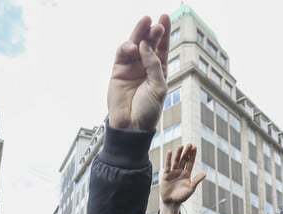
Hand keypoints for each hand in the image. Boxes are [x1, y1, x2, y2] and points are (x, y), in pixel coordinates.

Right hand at [107, 15, 169, 129]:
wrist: (131, 126)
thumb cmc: (148, 111)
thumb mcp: (158, 87)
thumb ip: (154, 65)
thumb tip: (145, 45)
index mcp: (159, 71)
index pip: (162, 48)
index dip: (163, 33)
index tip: (164, 18)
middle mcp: (145, 67)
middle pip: (149, 43)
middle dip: (152, 31)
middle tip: (156, 24)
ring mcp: (131, 68)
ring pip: (135, 45)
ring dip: (140, 34)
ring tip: (145, 24)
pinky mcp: (118, 71)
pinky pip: (122, 54)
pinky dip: (126, 47)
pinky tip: (132, 46)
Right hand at [159, 144, 205, 213]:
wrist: (171, 202)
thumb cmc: (182, 196)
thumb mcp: (191, 188)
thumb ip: (196, 180)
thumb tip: (205, 173)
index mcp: (187, 174)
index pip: (190, 162)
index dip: (192, 155)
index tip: (195, 147)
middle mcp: (180, 171)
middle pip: (184, 160)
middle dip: (186, 152)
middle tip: (189, 144)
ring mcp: (173, 172)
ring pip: (176, 161)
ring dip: (179, 154)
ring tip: (181, 146)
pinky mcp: (166, 175)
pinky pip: (168, 166)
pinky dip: (169, 159)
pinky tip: (170, 152)